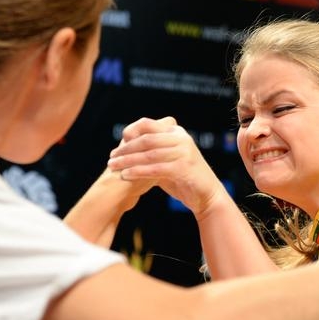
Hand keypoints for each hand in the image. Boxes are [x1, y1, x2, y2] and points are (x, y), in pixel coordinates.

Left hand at [107, 117, 226, 218]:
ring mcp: (184, 152)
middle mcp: (181, 138)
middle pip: (146, 139)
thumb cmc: (183, 178)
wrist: (206, 195)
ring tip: (113, 167)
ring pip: (149, 154)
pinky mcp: (184, 167)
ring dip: (128, 160)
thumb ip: (152, 151)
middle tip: (111, 157)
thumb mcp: (167, 159)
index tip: (119, 142)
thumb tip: (127, 146)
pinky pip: (155, 168)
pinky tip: (126, 175)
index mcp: (176, 133)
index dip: (131, 130)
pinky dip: (138, 171)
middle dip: (126, 149)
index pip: (148, 124)